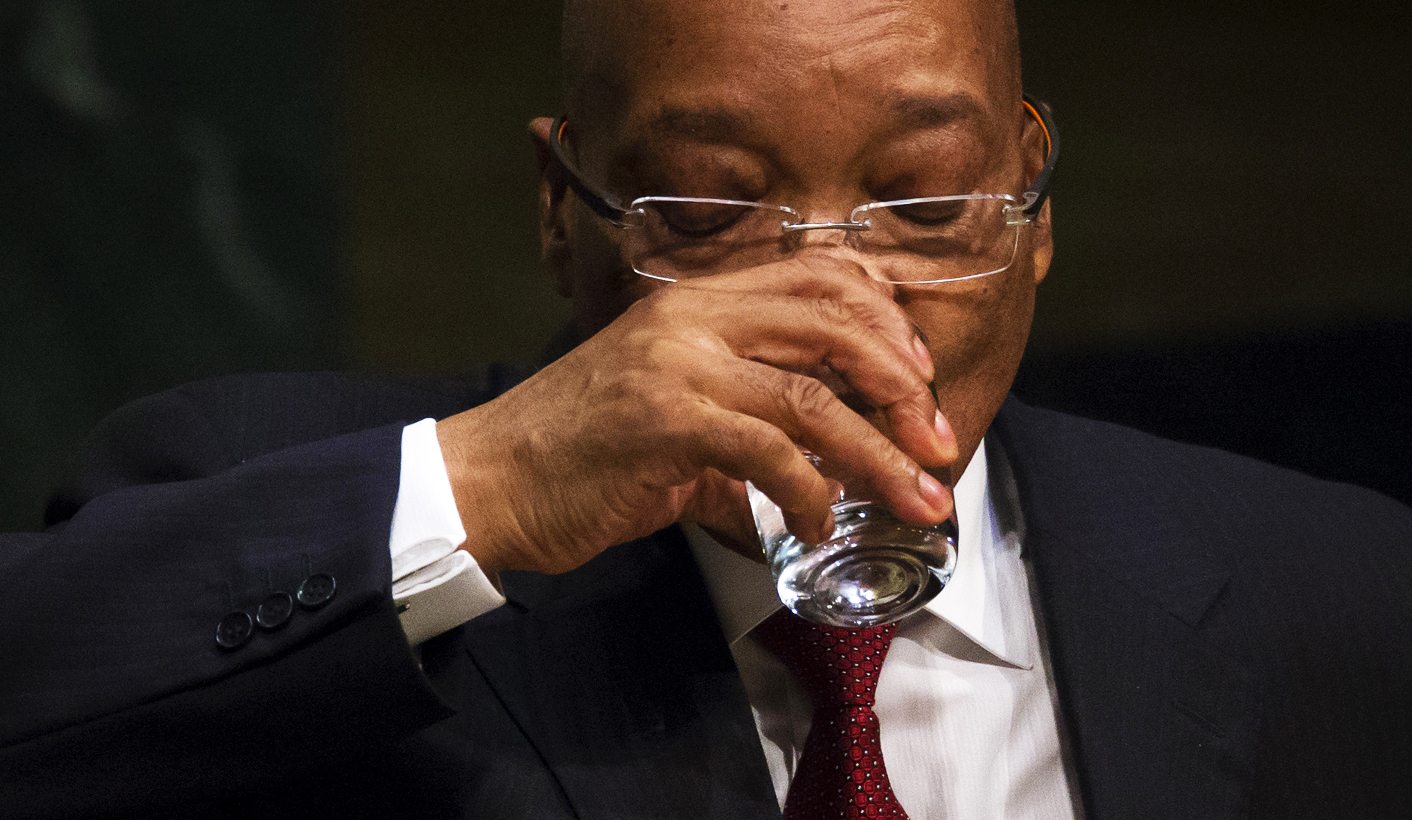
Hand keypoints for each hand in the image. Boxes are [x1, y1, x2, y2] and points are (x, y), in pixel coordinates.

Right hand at [436, 252, 957, 576]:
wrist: (491, 478)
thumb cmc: (580, 449)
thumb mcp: (671, 412)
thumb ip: (744, 423)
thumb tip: (817, 465)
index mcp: (698, 300)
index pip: (817, 277)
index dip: (884, 319)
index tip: (921, 375)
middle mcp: (693, 316)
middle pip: (833, 325)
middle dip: (903, 385)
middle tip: (938, 442)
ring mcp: (678, 363)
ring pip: (813, 396)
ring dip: (879, 454)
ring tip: (919, 498)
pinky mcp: (665, 420)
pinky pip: (767, 451)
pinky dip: (808, 492)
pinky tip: (817, 523)